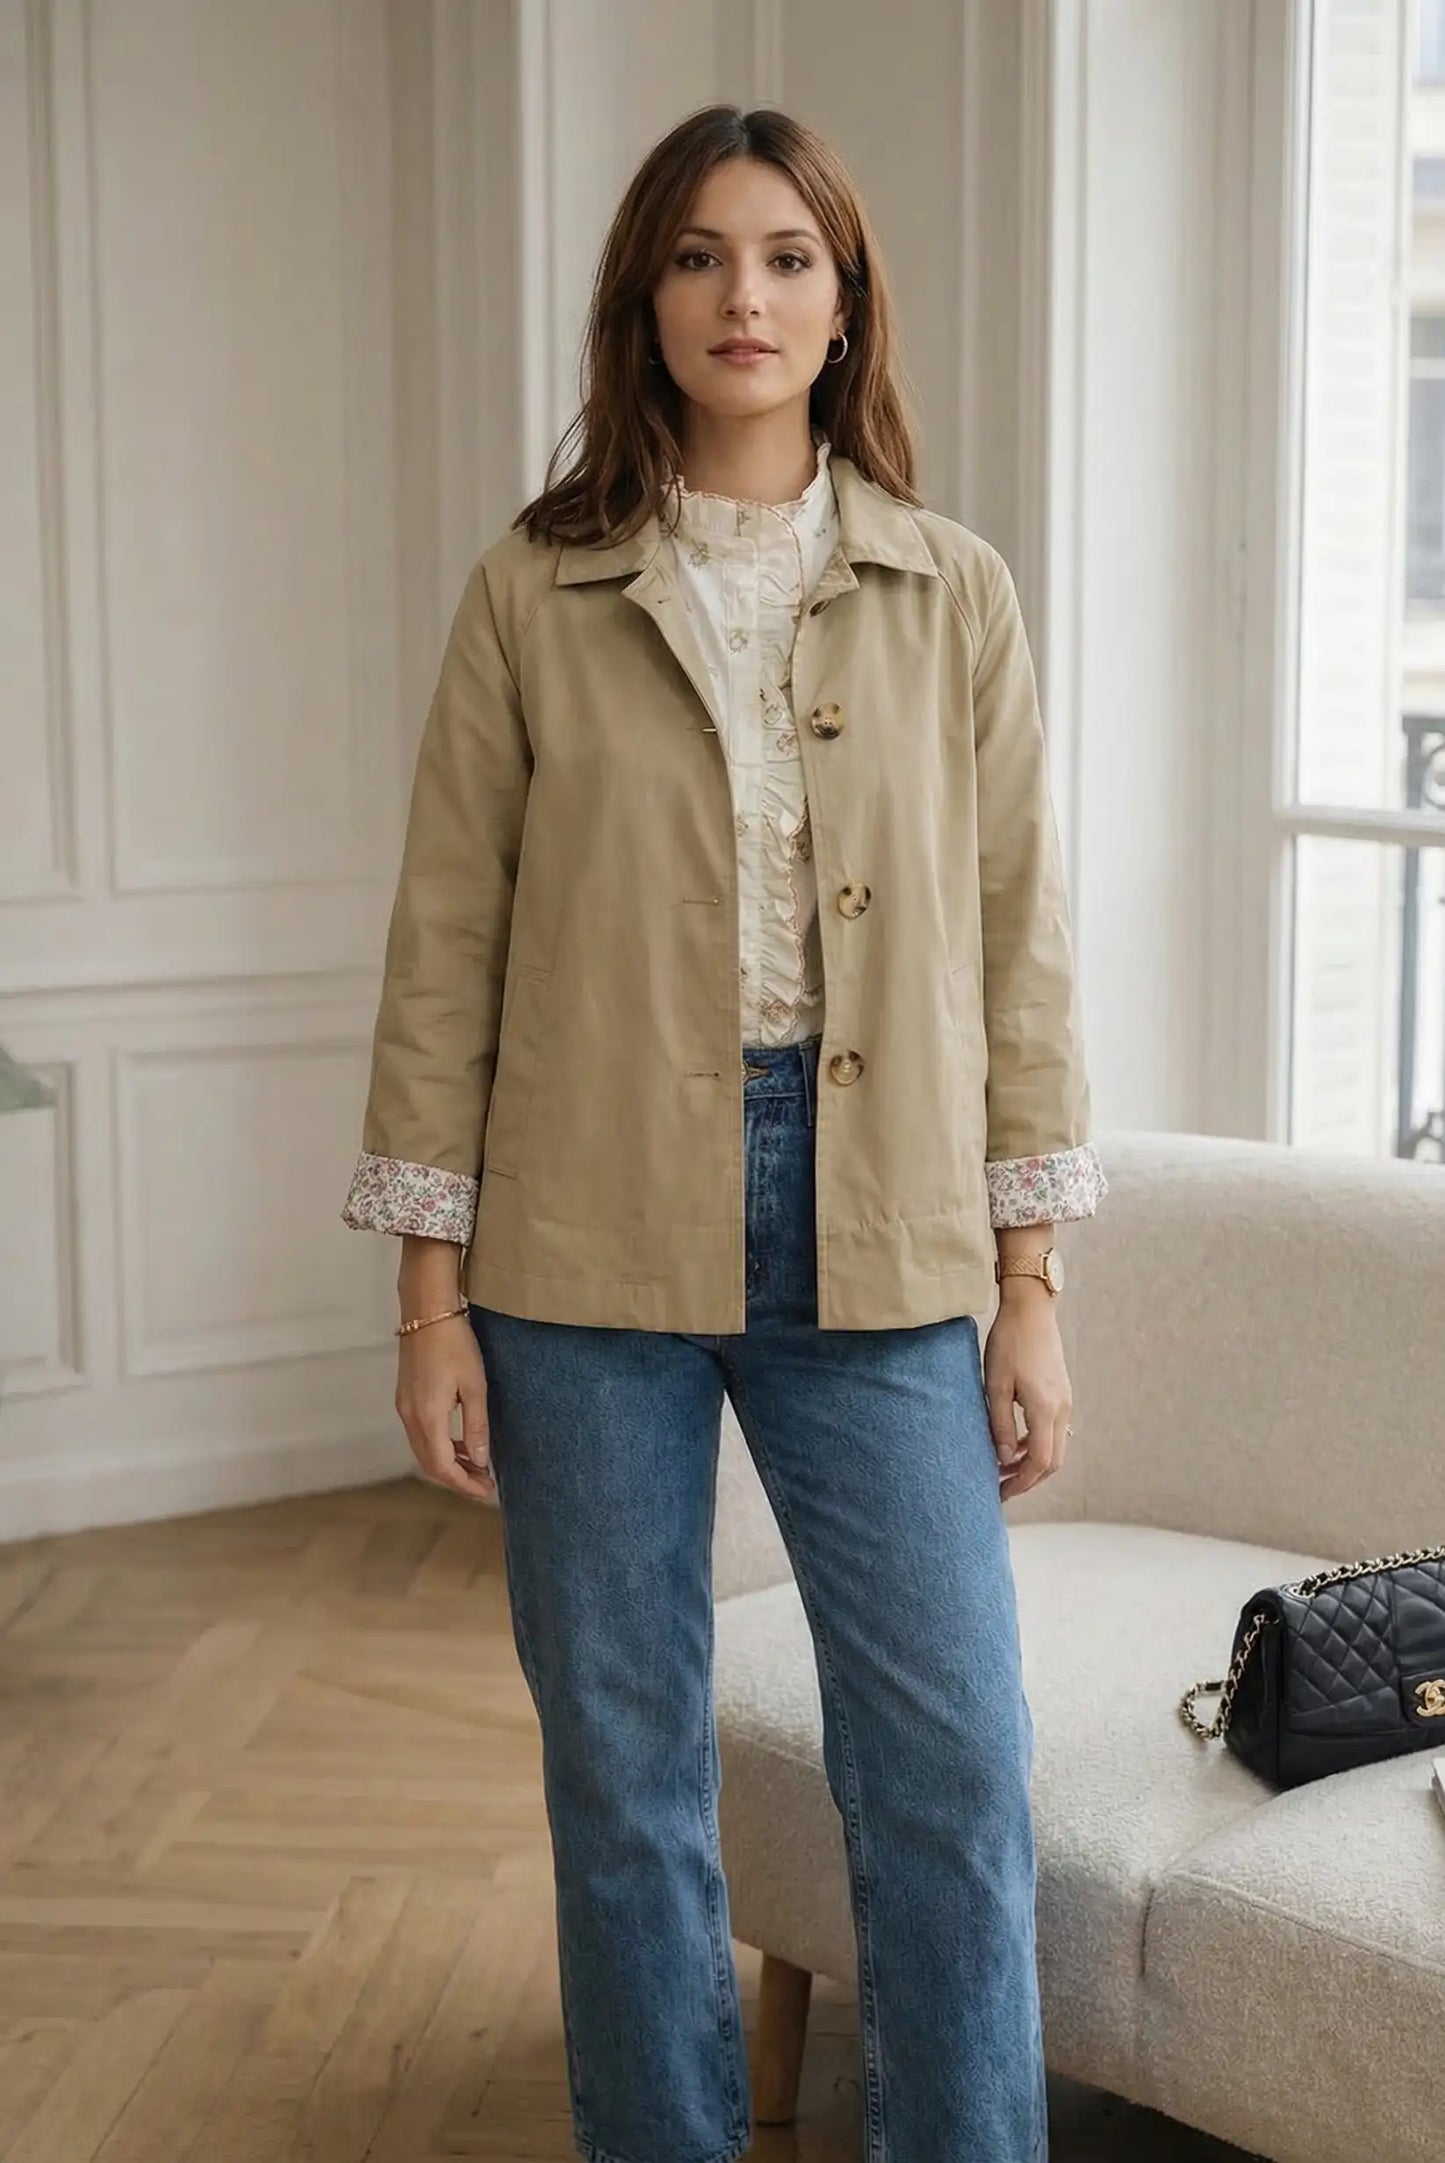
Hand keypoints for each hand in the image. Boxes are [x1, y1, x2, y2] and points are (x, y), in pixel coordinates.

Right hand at [395, 1317, 496, 1503]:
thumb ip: (476, 1426)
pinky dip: (440, 1446)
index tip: (486, 1492)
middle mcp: (409, 1416)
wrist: (427, 1312)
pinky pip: (420, 1435)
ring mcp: (404, 1407)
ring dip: (448, 1463)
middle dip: (457, 1479)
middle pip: (430, 1464)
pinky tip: (460, 1443)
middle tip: (485, 1483)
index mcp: (427, 1416)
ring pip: (423, 1451)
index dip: (464, 1484)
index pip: (442, 1466)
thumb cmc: (455, 1344)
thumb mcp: (475, 1386)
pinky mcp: (405, 1398)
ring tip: (477, 1466)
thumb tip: (479, 1460)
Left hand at [983, 1285, 1072, 1500]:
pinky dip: (1036, 1444)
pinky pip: (1053, 1430)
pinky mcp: (1061, 1394)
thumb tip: (1003, 1459)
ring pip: (1055, 1447)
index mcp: (1045, 1409)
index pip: (1040, 1462)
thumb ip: (1000, 1424)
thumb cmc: (1009, 1343)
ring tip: (1003, 1468)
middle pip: (1052, 1461)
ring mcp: (1065, 1401)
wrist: (1031, 1310)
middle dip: (1028, 1479)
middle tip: (1001, 1487)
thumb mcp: (995, 1385)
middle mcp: (1061, 1409)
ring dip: (1032, 1463)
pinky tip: (1015, 1443)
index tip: (1000, 1493)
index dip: (1021, 1483)